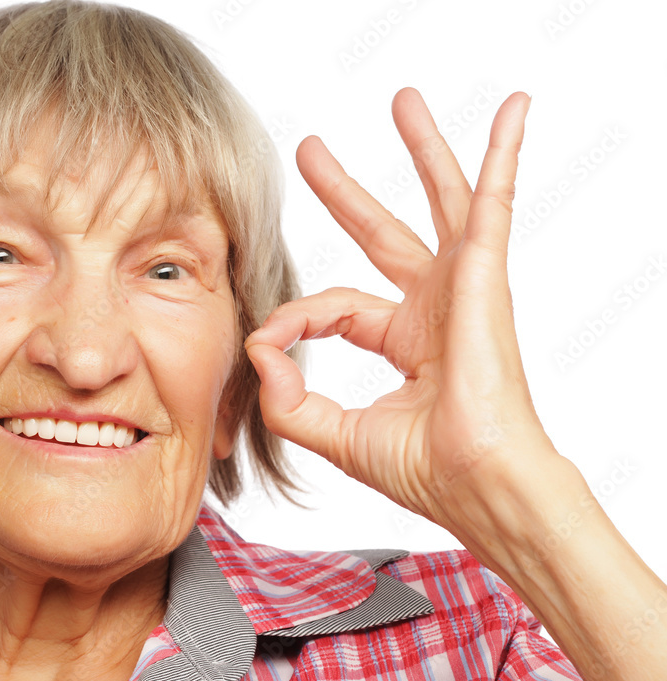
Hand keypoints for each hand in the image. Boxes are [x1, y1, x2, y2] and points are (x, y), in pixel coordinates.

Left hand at [245, 88, 555, 543]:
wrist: (477, 486)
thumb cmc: (425, 470)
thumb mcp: (333, 432)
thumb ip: (287, 399)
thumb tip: (259, 352)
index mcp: (404, 342)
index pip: (336, 308)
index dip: (296, 318)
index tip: (269, 340)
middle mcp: (434, 308)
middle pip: (384, 235)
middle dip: (346, 194)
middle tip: (310, 153)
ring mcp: (463, 288)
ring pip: (441, 201)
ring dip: (424, 150)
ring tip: (403, 101)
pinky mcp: (483, 275)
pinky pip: (494, 201)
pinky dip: (504, 154)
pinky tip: (514, 111)